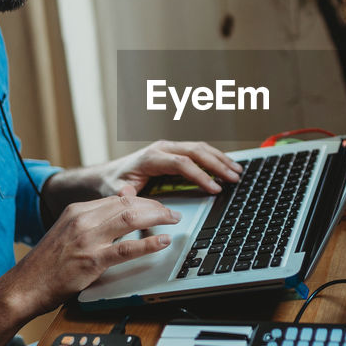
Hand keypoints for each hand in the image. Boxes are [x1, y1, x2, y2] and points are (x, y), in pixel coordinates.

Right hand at [6, 187, 180, 313]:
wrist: (24, 286)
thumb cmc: (47, 263)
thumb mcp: (67, 230)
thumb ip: (94, 217)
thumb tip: (123, 198)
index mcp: (77, 211)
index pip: (119, 198)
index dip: (144, 200)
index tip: (158, 205)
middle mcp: (83, 220)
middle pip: (128, 204)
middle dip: (155, 206)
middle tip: (172, 212)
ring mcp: (87, 240)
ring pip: (130, 219)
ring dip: (157, 217)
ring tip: (173, 220)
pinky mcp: (92, 261)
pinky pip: (126, 249)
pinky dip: (148, 244)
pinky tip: (163, 241)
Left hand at [98, 140, 242, 194]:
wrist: (108, 174)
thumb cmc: (114, 182)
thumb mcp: (115, 191)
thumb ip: (124, 195)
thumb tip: (129, 197)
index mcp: (151, 157)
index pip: (182, 163)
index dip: (200, 175)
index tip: (215, 188)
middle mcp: (162, 148)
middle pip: (196, 151)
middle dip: (217, 164)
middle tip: (234, 178)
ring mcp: (169, 148)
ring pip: (200, 148)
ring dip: (220, 159)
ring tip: (237, 171)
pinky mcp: (174, 151)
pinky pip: (198, 151)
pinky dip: (214, 158)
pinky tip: (226, 166)